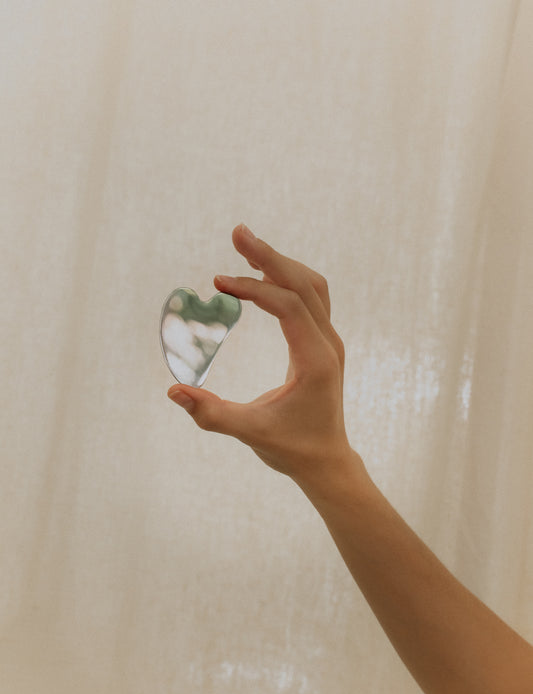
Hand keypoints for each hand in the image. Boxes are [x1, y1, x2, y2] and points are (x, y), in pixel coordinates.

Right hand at [168, 224, 355, 486]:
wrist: (326, 461)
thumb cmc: (291, 449)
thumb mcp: (250, 432)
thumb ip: (211, 414)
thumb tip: (173, 391)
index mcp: (315, 361)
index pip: (288, 306)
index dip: (253, 289)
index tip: (219, 282)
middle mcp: (328, 345)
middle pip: (304, 284)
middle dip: (269, 256)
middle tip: (238, 232)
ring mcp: (329, 342)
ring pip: (312, 286)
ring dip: (281, 264)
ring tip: (246, 248)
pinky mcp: (324, 343)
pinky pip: (310, 298)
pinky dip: (287, 280)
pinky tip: (263, 276)